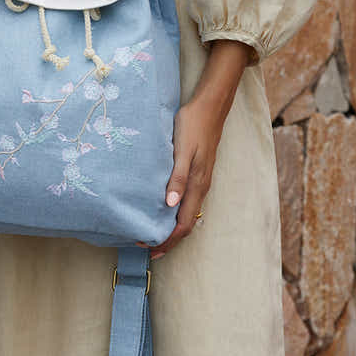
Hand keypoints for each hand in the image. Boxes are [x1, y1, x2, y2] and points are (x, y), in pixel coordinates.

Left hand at [146, 39, 251, 259]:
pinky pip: (187, 199)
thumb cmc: (193, 125)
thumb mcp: (182, 149)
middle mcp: (201, 186)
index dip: (168, 240)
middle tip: (146, 246)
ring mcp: (201, 179)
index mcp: (197, 184)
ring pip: (187, 211)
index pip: (184, 223)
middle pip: (186, 222)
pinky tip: (161, 206)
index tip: (150, 249)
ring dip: (170, 225)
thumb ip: (177, 176)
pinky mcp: (198, 171)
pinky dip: (174, 210)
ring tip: (151, 230)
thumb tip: (170, 205)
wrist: (210, 106)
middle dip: (168, 238)